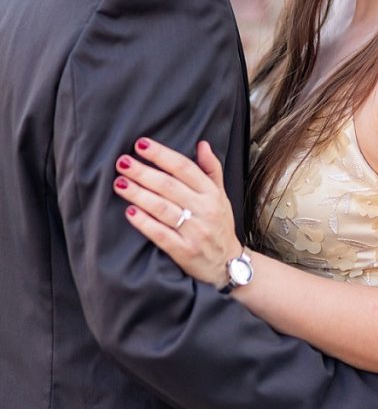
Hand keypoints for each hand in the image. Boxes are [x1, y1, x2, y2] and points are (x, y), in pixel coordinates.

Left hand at [113, 138, 240, 286]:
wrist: (227, 264)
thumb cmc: (219, 224)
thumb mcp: (221, 195)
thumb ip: (211, 169)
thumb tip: (202, 143)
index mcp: (212, 193)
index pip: (185, 168)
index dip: (162, 155)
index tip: (141, 145)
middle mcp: (204, 210)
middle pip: (169, 186)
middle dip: (143, 172)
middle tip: (122, 162)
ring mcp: (194, 231)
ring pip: (162, 208)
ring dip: (139, 194)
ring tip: (120, 183)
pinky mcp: (184, 251)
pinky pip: (161, 234)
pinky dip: (144, 222)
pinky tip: (129, 212)